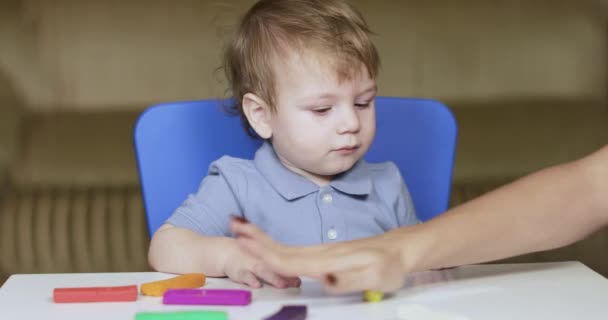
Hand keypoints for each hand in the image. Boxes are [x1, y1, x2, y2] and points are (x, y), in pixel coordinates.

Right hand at [221, 244, 301, 288]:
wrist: (228, 251)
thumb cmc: (251, 257)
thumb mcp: (265, 259)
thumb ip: (281, 269)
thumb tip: (298, 280)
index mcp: (272, 256)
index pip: (287, 263)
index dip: (297, 269)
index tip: (306, 277)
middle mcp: (263, 260)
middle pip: (278, 268)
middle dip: (289, 275)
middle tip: (297, 282)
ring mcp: (251, 264)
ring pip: (264, 271)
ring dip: (273, 277)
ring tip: (282, 284)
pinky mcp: (239, 270)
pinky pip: (245, 275)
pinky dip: (251, 280)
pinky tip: (256, 285)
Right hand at [230, 218, 412, 293]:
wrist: (400, 248)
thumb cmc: (390, 265)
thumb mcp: (375, 278)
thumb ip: (349, 279)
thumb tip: (324, 280)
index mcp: (326, 261)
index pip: (289, 258)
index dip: (264, 252)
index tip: (242, 240)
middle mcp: (320, 253)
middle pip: (281, 248)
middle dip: (255, 238)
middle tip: (232, 224)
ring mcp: (322, 252)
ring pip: (286, 248)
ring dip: (262, 240)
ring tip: (242, 230)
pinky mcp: (326, 254)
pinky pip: (295, 251)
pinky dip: (277, 247)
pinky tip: (272, 249)